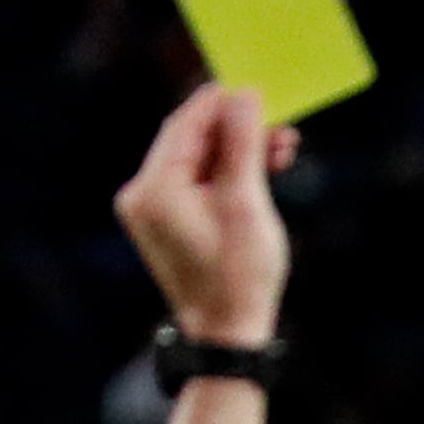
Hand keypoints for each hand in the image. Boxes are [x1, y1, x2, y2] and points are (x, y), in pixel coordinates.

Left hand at [114, 83, 298, 347]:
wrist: (226, 336)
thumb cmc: (239, 276)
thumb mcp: (247, 203)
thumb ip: (244, 144)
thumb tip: (244, 96)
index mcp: (154, 188)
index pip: (185, 125)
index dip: (220, 102)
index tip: (254, 88)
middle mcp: (142, 195)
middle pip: (190, 142)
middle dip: (235, 130)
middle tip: (278, 123)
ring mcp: (151, 211)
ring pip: (197, 162)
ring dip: (237, 153)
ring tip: (281, 151)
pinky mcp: (166, 224)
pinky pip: (196, 185)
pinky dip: (226, 176)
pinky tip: (259, 174)